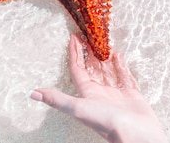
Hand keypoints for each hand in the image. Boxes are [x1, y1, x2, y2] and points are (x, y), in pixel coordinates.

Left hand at [31, 33, 166, 142]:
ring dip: (104, 58)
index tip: (73, 38)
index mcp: (88, 94)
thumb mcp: (79, 108)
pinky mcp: (131, 94)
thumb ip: (57, 99)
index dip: (74, 53)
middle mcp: (100, 93)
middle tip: (87, 37)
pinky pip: (124, 76)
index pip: (78, 69)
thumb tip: (34, 94)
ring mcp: (116, 93)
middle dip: (88, 53)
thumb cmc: (108, 123)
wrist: (135, 133)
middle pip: (92, 68)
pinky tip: (118, 56)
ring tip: (102, 44)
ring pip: (108, 71)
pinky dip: (121, 65)